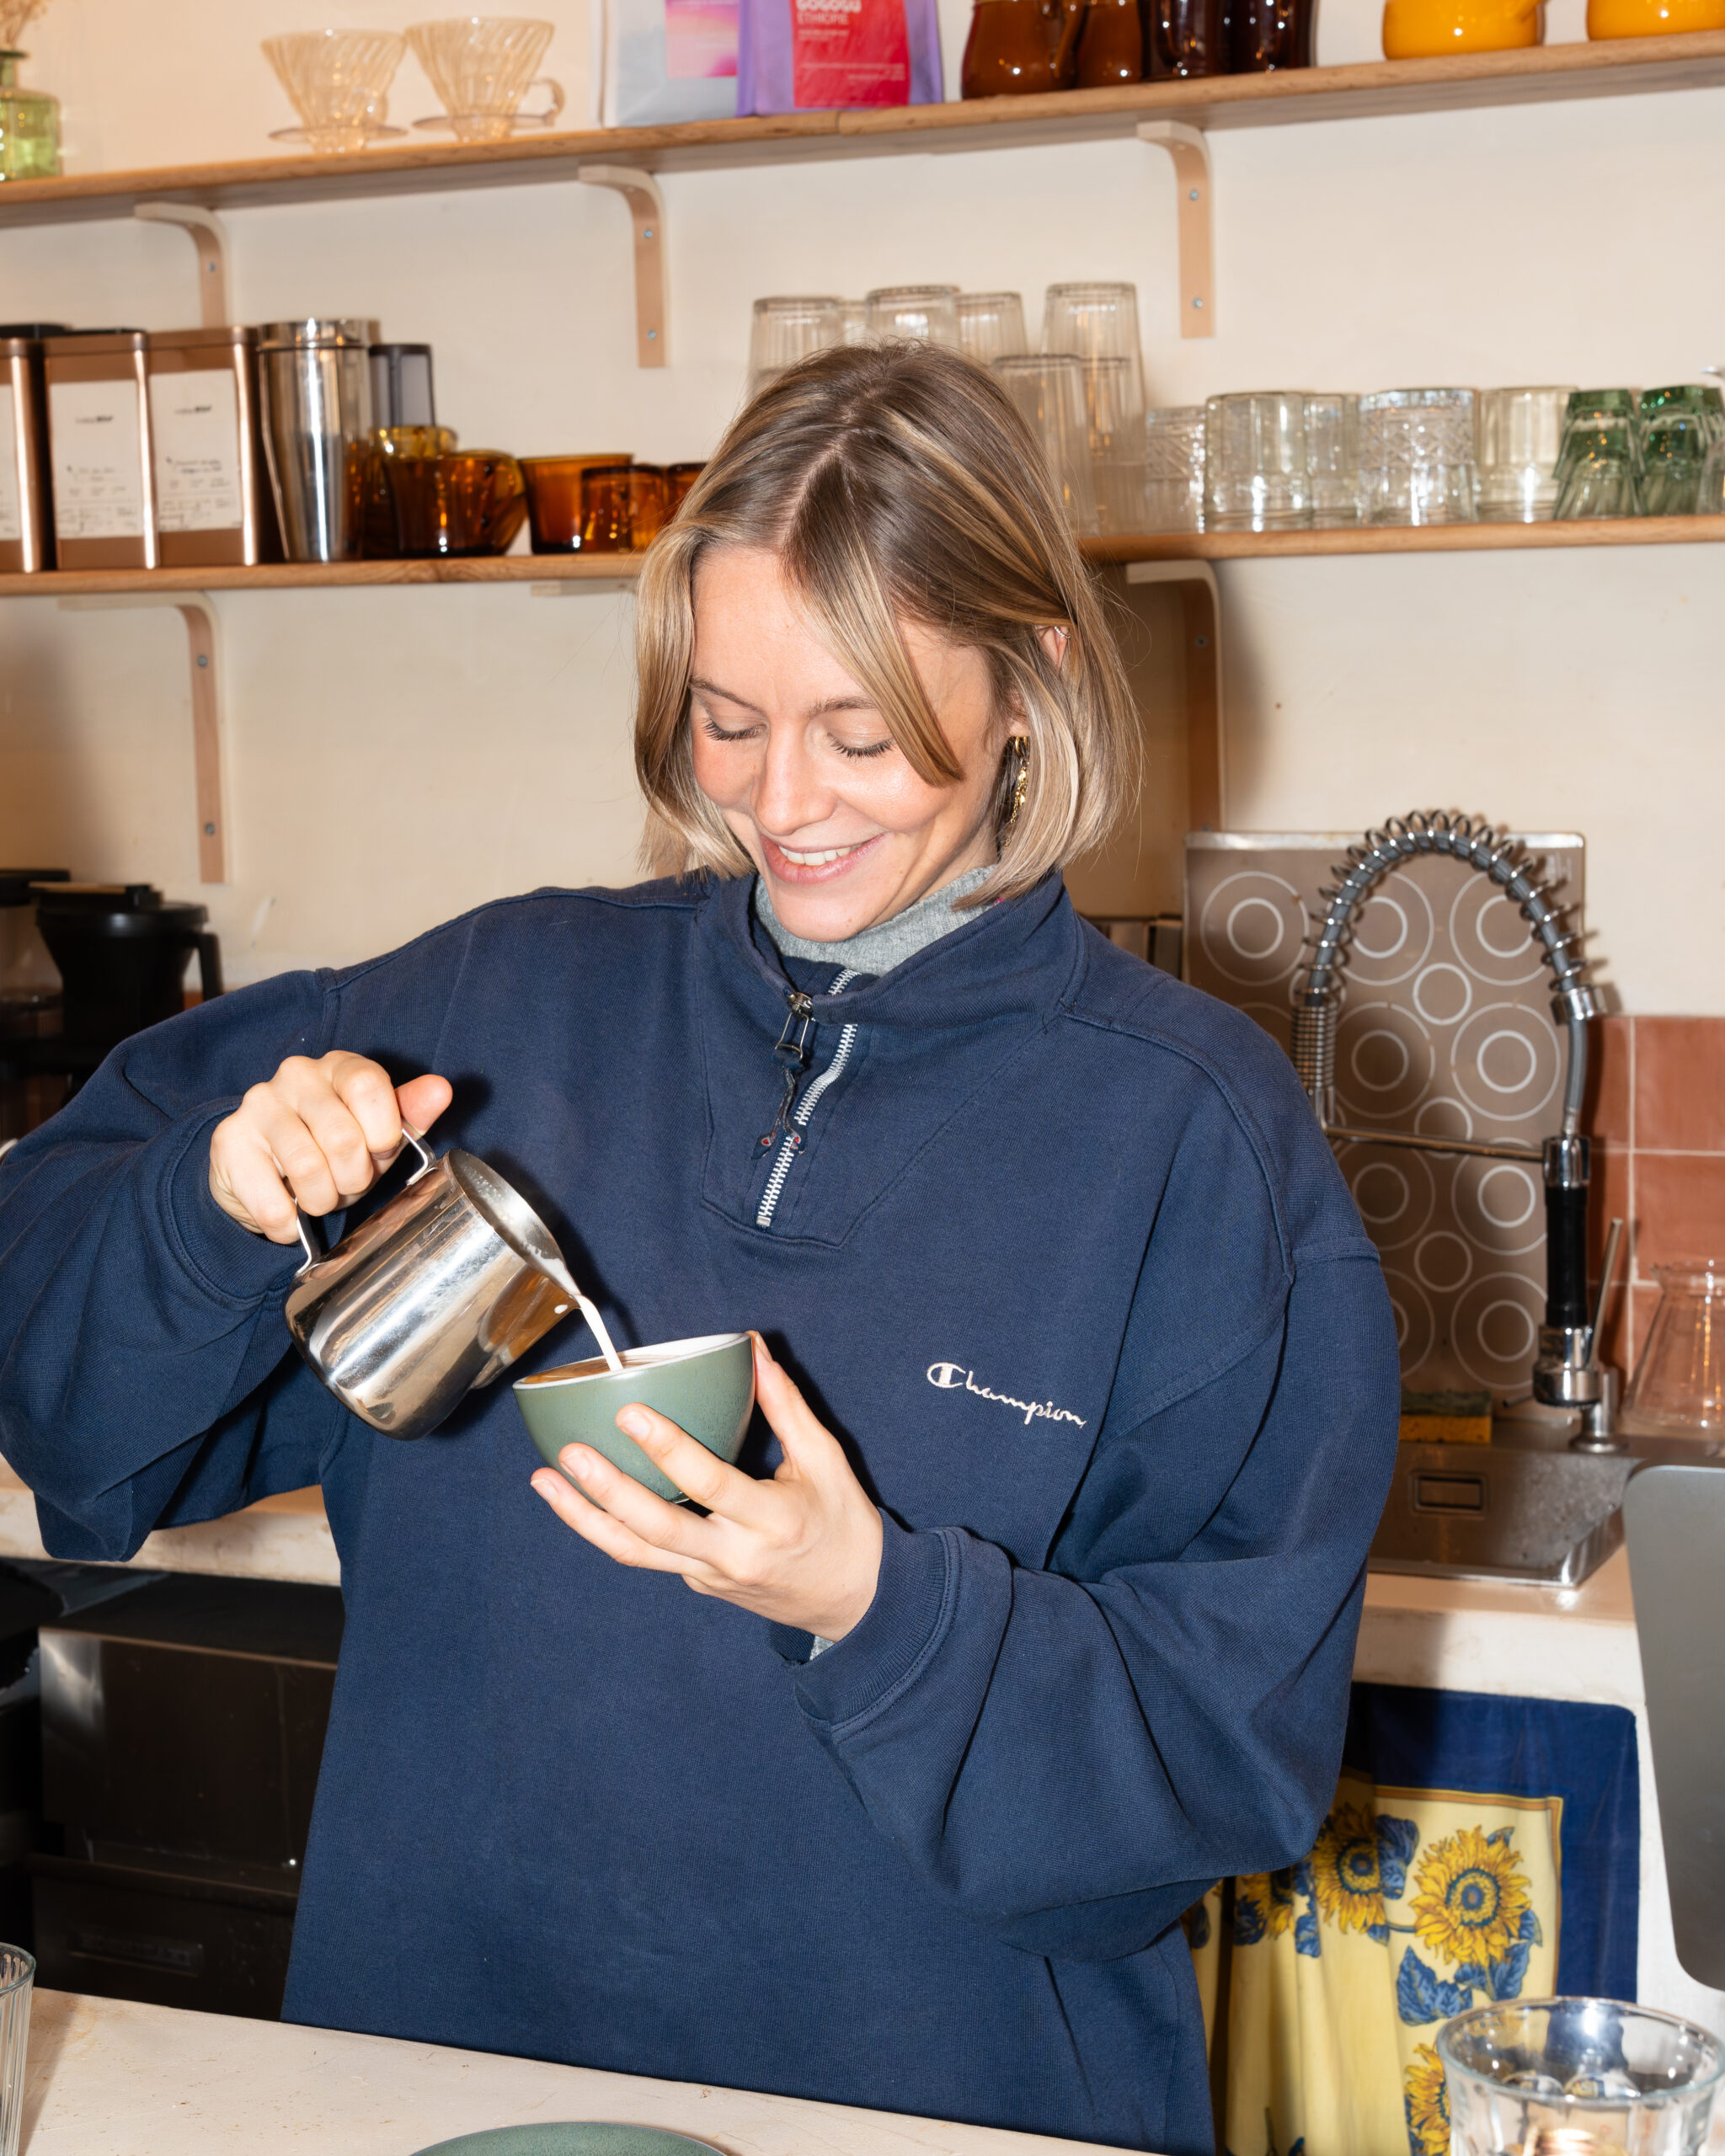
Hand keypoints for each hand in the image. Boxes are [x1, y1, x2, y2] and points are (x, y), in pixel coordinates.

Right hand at [208, 1053, 452, 1245]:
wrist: (263, 1176)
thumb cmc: (332, 1151)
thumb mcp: (378, 1135)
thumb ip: (410, 1113)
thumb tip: (441, 1089)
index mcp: (340, 1067)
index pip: (368, 1085)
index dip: (382, 1132)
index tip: (379, 1151)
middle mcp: (296, 1075)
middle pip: (343, 1136)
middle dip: (354, 1178)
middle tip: (345, 1183)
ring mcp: (258, 1105)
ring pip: (308, 1170)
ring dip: (321, 1201)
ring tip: (317, 1196)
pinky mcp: (229, 1141)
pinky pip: (272, 1203)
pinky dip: (287, 1225)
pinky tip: (288, 1216)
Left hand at [530, 1333, 883, 1640]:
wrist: (853, 1603)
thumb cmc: (842, 1524)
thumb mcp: (826, 1461)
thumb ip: (787, 1406)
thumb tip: (754, 1348)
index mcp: (773, 1519)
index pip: (710, 1484)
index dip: (668, 1449)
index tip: (630, 1413)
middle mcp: (734, 1555)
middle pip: (658, 1528)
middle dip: (608, 1490)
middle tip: (569, 1451)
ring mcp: (709, 1575)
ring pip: (635, 1552)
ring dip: (583, 1517)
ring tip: (544, 1481)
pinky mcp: (695, 1583)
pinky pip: (644, 1555)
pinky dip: (605, 1527)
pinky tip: (574, 1498)